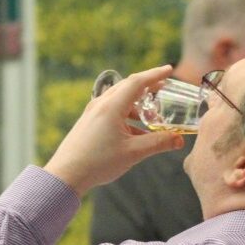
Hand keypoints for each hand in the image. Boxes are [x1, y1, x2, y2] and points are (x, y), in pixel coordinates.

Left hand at [44, 66, 183, 196]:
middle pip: (128, 87)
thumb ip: (158, 143)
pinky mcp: (89, 122)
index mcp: (112, 106)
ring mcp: (93, 112)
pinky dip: (127, 115)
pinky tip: (136, 132)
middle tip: (163, 88)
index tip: (170, 70)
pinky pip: (111, 111)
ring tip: (153, 117)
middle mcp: (101, 104)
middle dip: (147, 86)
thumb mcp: (133, 153)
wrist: (66, 175)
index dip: (155, 74)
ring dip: (137, 105)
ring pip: (119, 100)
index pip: (137, 82)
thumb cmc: (98, 162)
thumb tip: (179, 140)